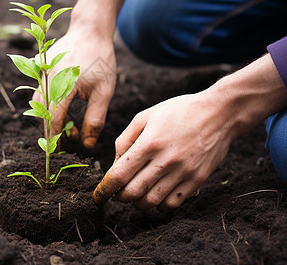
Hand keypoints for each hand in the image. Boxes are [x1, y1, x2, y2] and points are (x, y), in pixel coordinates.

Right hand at [33, 28, 116, 148]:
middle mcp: (46, 80)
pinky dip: (50, 105)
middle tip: (71, 139)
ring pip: (39, 105)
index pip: (53, 120)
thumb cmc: (100, 60)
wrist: (90, 30)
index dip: (55, 139)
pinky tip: (66, 108)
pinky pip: (40, 93)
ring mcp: (40, 74)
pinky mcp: (40, 70)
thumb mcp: (104, 92)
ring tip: (71, 125)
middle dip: (54, 131)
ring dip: (51, 118)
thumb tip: (86, 145)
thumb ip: (95, 120)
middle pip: (42, 115)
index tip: (60, 152)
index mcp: (62, 86)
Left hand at [93, 91, 237, 208]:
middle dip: (119, 197)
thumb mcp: (146, 116)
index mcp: (148, 142)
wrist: (219, 113)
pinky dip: (159, 205)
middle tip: (117, 193)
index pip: (119, 175)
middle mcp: (165, 160)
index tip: (98, 194)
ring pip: (151, 202)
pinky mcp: (197, 180)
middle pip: (132, 192)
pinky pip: (172, 204)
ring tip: (135, 195)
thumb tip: (115, 164)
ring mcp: (183, 172)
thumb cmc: (178, 111)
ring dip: (137, 203)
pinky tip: (155, 195)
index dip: (105, 189)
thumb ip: (125, 139)